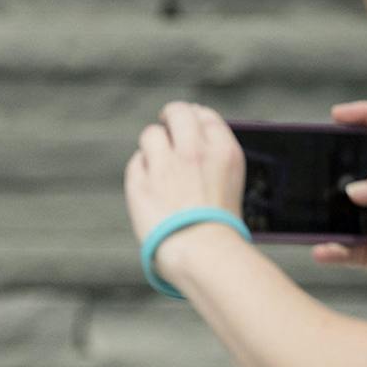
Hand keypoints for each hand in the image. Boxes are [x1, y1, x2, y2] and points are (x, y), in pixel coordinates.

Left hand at [124, 100, 246, 250]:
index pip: (205, 116)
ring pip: (151, 134)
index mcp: (224, 152)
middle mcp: (194, 151)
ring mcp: (165, 165)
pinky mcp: (140, 182)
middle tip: (165, 127)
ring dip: (153, 145)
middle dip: (170, 117)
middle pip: (177, 112)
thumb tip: (195, 145)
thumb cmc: (221, 231)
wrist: (202, 254)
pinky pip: (136, 162)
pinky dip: (141, 171)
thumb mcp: (230, 188)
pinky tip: (148, 186)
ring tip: (157, 164)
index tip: (187, 122)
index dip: (193, 116)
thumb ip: (213, 163)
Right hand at [314, 101, 366, 307]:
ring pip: (343, 206)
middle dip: (335, 159)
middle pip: (358, 163)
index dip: (366, 114)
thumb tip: (353, 191)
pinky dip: (329, 248)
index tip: (337, 115)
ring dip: (326, 208)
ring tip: (311, 208)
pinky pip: (341, 245)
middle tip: (314, 159)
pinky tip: (323, 250)